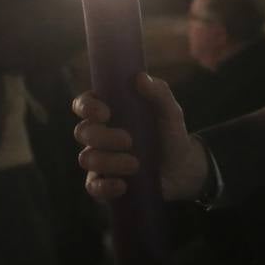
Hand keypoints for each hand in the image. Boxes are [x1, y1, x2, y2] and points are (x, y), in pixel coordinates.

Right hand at [72, 74, 208, 201]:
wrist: (183, 170)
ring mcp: (100, 160)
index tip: (105, 113)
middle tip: (129, 140)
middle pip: (82, 132)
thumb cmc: (170, 134)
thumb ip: (159, 93)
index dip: (86, 107)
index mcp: (109, 111)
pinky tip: (123, 185)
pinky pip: (92, 187)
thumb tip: (140, 77)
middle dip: (103, 137)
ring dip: (109, 161)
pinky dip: (105, 187)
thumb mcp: (170, 112)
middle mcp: (99, 134)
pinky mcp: (105, 183)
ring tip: (136, 164)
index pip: (83, 104)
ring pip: (86, 158)